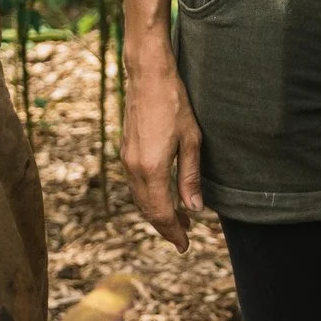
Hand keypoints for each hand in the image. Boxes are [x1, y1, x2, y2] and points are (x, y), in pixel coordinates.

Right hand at [120, 56, 204, 250]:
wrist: (148, 75)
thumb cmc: (174, 103)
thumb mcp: (191, 141)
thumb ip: (190, 177)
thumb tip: (195, 209)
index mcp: (151, 168)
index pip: (160, 213)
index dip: (173, 232)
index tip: (185, 246)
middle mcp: (134, 167)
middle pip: (147, 210)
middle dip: (166, 226)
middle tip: (185, 236)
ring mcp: (127, 158)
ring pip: (140, 198)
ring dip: (156, 212)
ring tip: (179, 217)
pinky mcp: (126, 150)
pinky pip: (136, 184)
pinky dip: (149, 197)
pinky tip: (163, 194)